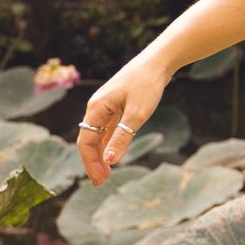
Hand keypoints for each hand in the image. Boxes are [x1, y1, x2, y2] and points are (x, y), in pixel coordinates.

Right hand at [78, 54, 165, 183]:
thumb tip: (110, 160)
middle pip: (89, 140)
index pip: (86, 142)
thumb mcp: (137, 114)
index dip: (90, 163)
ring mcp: (106, 106)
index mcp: (96, 108)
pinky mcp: (117, 105)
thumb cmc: (147, 84)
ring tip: (106, 174)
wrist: (158, 61)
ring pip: (98, 135)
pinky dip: (108, 143)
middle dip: (93, 162)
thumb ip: (122, 137)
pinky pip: (108, 128)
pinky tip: (113, 154)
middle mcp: (97, 107)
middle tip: (101, 183)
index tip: (99, 180)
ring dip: (101, 155)